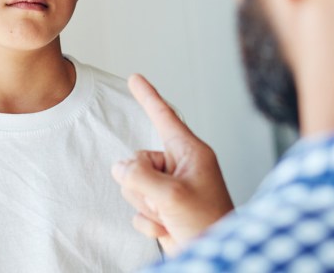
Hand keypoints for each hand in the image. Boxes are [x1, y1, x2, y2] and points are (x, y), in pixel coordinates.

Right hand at [112, 74, 233, 254]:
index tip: (134, 78)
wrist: (213, 256)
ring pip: (134, 183)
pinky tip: (167, 227)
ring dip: (145, 203)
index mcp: (190, 153)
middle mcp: (180, 166)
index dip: (147, 96)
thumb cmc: (207, 224)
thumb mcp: (170, 195)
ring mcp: (171, 188)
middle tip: (164, 200)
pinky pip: (138, 207)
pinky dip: (149, 220)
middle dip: (142, 182)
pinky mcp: (164, 207)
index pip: (164, 116)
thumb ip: (139, 176)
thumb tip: (120, 168)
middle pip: (138, 159)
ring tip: (169, 215)